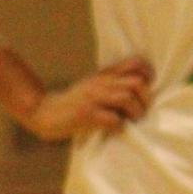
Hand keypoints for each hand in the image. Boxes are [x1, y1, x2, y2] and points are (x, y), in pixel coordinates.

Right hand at [23, 55, 152, 139]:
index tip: (149, 87)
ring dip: (135, 113)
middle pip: (137, 83)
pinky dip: (119, 127)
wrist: (43, 111)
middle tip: (142, 111)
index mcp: (105, 75)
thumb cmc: (73, 101)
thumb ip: (113, 82)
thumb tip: (142, 89)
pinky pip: (112, 119)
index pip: (135, 63)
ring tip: (132, 121)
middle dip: (146, 99)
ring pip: (127, 98)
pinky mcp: (86, 114)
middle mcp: (101, 83)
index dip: (148, 74)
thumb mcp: (94, 85)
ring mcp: (93, 98)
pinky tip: (116, 130)